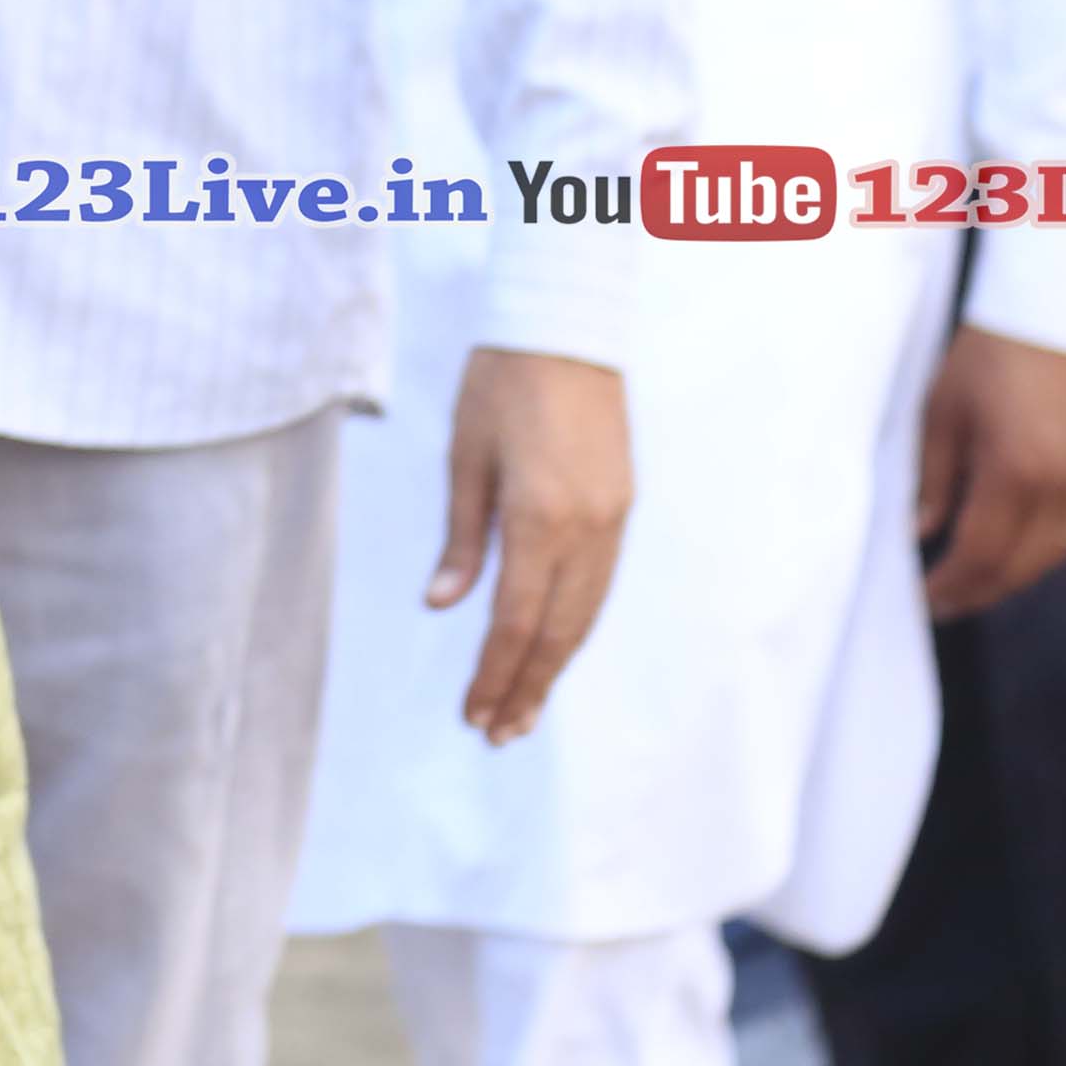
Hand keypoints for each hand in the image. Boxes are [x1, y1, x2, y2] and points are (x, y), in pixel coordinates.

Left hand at [428, 345, 629, 743]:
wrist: (565, 331)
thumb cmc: (499, 387)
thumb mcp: (464, 459)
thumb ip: (461, 539)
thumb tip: (442, 605)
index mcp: (541, 518)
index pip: (515, 621)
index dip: (494, 674)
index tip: (473, 715)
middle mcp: (587, 529)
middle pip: (558, 632)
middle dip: (527, 687)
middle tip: (498, 734)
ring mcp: (613, 520)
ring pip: (586, 614)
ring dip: (554, 666)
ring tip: (524, 710)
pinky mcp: (622, 508)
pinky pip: (600, 585)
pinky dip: (574, 625)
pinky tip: (552, 649)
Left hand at [914, 321, 1065, 615]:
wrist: (1057, 313)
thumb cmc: (987, 356)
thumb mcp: (941, 413)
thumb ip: (932, 479)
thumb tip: (921, 534)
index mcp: (1015, 472)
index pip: (981, 554)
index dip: (952, 585)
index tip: (924, 601)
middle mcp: (1063, 486)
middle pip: (1021, 565)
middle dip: (980, 591)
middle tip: (944, 605)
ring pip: (1054, 554)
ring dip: (1013, 578)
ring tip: (974, 585)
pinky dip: (1044, 551)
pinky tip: (1016, 553)